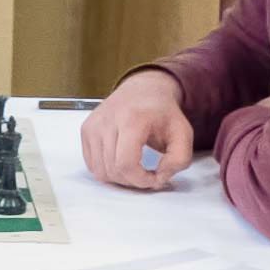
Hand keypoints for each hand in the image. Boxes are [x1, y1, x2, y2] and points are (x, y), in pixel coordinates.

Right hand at [80, 68, 194, 190]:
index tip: (154, 179)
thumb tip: (161, 177)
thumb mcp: (183, 133)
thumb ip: (179, 159)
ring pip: (100, 171)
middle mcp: (108, 120)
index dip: (141, 180)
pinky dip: (107, 170)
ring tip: (135, 169)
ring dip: (119, 178)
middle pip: (113, 170)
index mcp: (132, 119)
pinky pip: (92, 165)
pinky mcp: (86, 130)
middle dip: (133, 180)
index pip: (126, 164)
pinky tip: (121, 162)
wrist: (143, 89)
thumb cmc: (162, 112)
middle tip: (148, 174)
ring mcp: (94, 125)